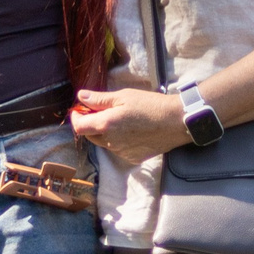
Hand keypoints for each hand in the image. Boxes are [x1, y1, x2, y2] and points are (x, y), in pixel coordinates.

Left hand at [70, 86, 190, 163]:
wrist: (176, 122)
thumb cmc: (150, 105)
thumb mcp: (123, 96)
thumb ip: (100, 99)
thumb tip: (81, 97)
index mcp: (106, 125)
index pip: (79, 127)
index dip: (76, 118)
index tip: (80, 109)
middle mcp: (111, 142)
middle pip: (90, 136)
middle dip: (90, 124)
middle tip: (99, 111)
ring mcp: (122, 152)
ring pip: (104, 143)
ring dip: (105, 132)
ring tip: (120, 119)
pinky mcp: (133, 157)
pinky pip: (119, 149)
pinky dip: (119, 140)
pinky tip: (131, 130)